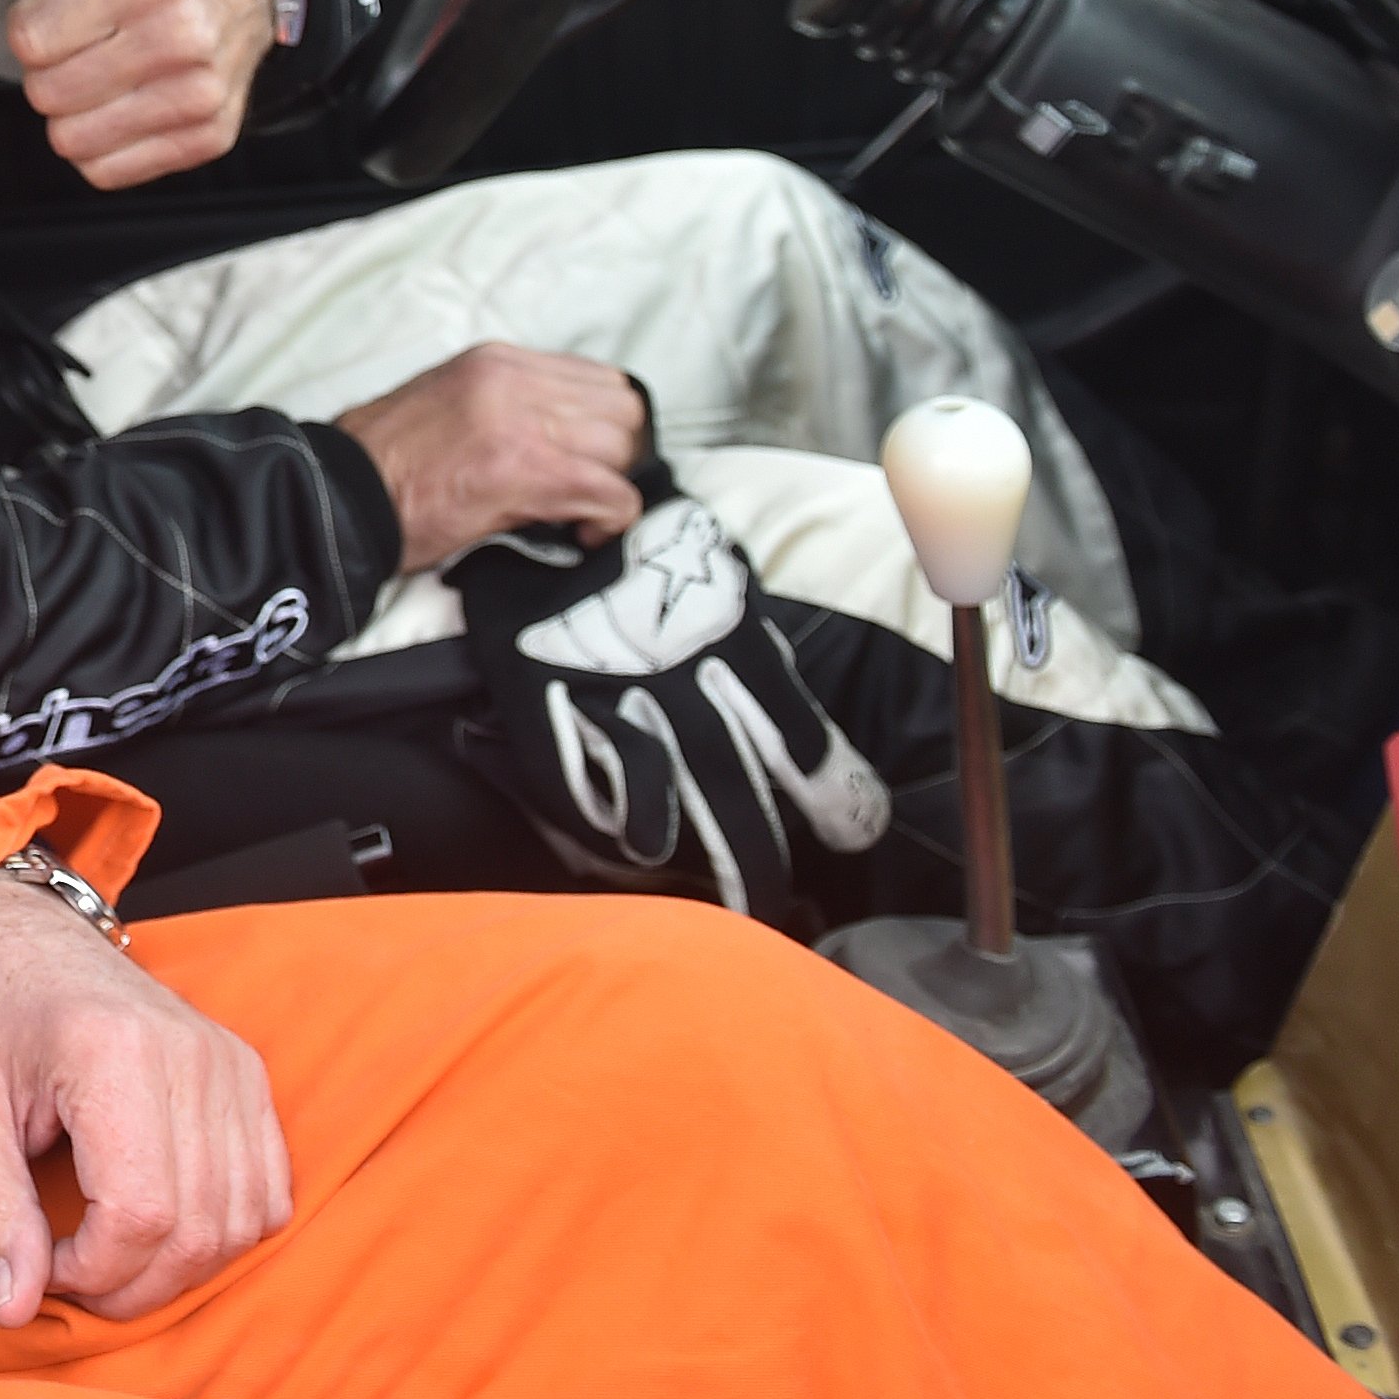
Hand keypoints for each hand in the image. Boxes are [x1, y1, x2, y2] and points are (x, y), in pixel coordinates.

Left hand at [0, 874, 289, 1324]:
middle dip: (133, 1283)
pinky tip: (159, 1224)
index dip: (93, 1271)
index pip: (141, 1215)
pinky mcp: (245, 1072)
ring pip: (242, 1220)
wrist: (10, 931)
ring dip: (178, 1266)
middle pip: (199, 1228)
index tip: (41, 1265)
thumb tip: (15, 1307)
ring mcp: (229, 1062)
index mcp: (115, 1054)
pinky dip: (222, 1230)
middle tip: (69, 1273)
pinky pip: (267, 1188)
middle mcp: (192, 1055)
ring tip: (109, 1251)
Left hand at [9, 0, 278, 189]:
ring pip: (73, 135)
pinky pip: (108, 168)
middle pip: (46, 91)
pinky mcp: (206, 136)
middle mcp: (179, 35)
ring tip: (112, 63)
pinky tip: (132, 97)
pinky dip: (109, 142)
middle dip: (56, 64)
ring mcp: (197, 90)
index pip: (28, 40)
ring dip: (79, 106)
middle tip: (92, 32)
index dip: (37, 21)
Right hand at [335, 342, 648, 573]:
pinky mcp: (529, 473)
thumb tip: (563, 437)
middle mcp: (515, 379)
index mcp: (496, 361)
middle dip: (617, 456)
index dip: (605, 426)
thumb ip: (508, 405)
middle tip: (587, 490)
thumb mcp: (448, 405)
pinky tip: (583, 535)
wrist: (337, 498)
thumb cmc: (382, 465)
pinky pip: (612, 494)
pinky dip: (609, 520)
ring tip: (579, 514)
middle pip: (622, 409)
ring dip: (611, 486)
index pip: (598, 379)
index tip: (585, 459)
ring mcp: (523, 423)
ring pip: (623, 449)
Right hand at [450, 473, 890, 920]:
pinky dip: (605, 830)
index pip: (805, 747)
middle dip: (762, 861)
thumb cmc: (652, 540)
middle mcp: (678, 679)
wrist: (550, 498)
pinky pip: (575, 785)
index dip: (839, 801)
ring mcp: (606, 694)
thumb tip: (796, 716)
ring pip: (658, 805)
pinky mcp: (543, 701)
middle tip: (778, 901)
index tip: (855, 829)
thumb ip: (760, 648)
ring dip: (691, 858)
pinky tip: (629, 855)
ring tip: (714, 897)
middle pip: (734, 795)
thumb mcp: (728, 576)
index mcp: (735, 642)